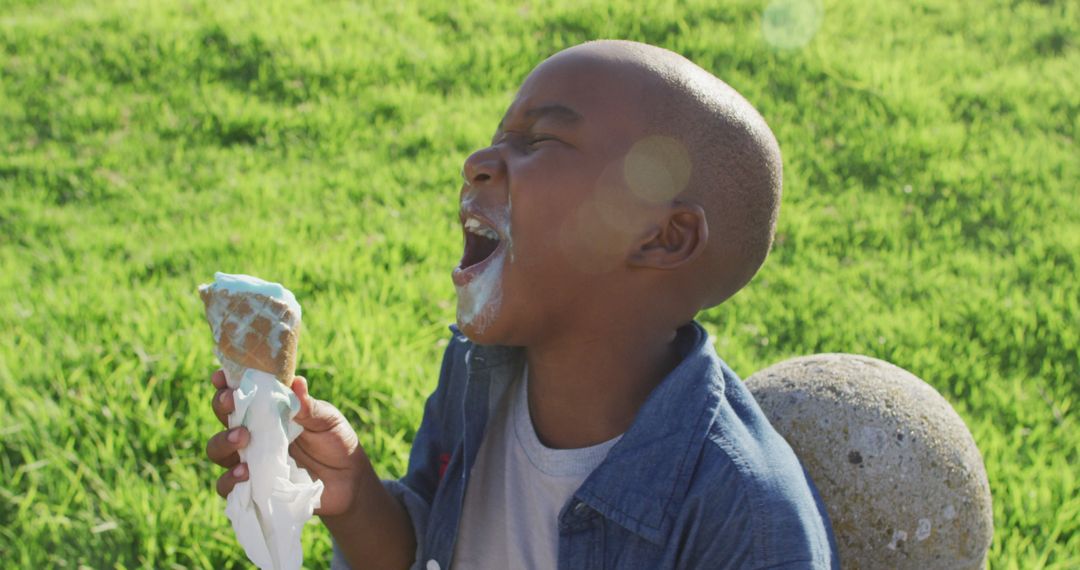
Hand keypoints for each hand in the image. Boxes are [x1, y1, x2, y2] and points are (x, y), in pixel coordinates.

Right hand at [205, 369, 367, 516]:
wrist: (349, 481)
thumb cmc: (335, 442)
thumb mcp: (327, 420)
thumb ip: (309, 406)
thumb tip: (297, 381)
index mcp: (268, 410)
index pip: (241, 392)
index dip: (226, 383)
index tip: (221, 376)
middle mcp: (254, 432)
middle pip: (223, 417)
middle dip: (222, 406)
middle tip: (231, 402)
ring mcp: (250, 459)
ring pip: (217, 449)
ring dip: (223, 442)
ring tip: (242, 438)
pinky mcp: (252, 486)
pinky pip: (226, 485)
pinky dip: (229, 479)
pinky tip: (245, 472)